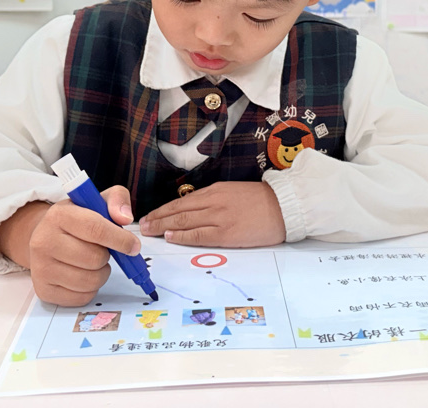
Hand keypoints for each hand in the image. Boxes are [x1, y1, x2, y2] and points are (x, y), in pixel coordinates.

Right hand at [0, 187, 140, 306]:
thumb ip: (117, 200)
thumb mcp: (95, 201)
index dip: (120, 239)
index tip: (134, 246)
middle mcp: (44, 241)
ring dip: (101, 273)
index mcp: (59, 215)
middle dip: (108, 256)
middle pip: (94, 258)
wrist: (44, 237)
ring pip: (90, 281)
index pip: (96, 229)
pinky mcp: (44, 290)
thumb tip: (125, 218)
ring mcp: (41, 268)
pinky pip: (82, 297)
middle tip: (103, 250)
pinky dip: (91, 289)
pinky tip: (84, 275)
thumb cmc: (76, 220)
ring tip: (94, 262)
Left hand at [139, 181, 286, 247]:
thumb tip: (196, 209)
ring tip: (149, 231)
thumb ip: (215, 199)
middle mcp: (214, 201)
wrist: (284, 206)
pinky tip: (170, 237)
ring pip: (183, 221)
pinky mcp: (227, 233)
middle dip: (157, 218)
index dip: (164, 209)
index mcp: (216, 191)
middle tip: (142, 225)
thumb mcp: (234, 192)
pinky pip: (198, 235)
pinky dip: (182, 236)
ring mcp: (219, 217)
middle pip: (178, 210)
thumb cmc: (262, 201)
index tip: (151, 215)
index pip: (182, 201)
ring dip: (163, 227)